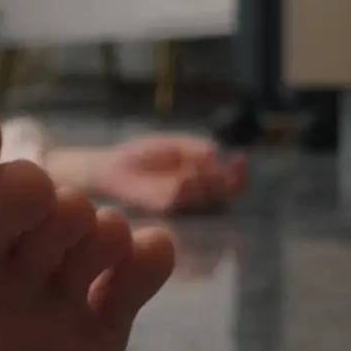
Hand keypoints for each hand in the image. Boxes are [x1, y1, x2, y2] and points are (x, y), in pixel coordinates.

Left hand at [91, 134, 246, 214]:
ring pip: (203, 200)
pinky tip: (183, 178)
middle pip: (222, 195)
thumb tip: (215, 154)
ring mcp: (178, 202)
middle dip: (222, 181)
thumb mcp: (173, 145)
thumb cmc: (143, 155)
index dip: (239, 175)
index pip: (231, 184)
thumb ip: (194, 147)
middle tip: (210, 166)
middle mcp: (194, 195)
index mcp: (201, 180)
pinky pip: (178, 200)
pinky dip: (184, 189)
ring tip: (192, 170)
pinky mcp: (159, 205)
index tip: (239, 159)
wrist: (111, 166)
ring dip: (204, 184)